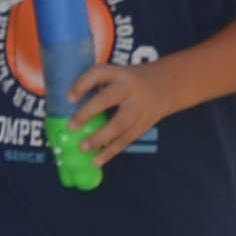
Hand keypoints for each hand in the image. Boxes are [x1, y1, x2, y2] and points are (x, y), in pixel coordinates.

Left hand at [63, 55, 184, 161]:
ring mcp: (139, 107)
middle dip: (88, 112)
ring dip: (100, 137)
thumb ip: (99, 86)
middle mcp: (130, 88)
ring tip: (83, 148)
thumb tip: (66, 108)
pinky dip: (111, 151)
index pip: (99, 73)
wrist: (169, 84)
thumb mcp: (119, 75)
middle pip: (109, 99)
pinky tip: (97, 161)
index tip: (69, 98)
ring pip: (119, 123)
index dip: (83, 84)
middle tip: (71, 126)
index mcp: (120, 73)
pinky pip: (126, 139)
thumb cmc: (132, 81)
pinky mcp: (144, 124)